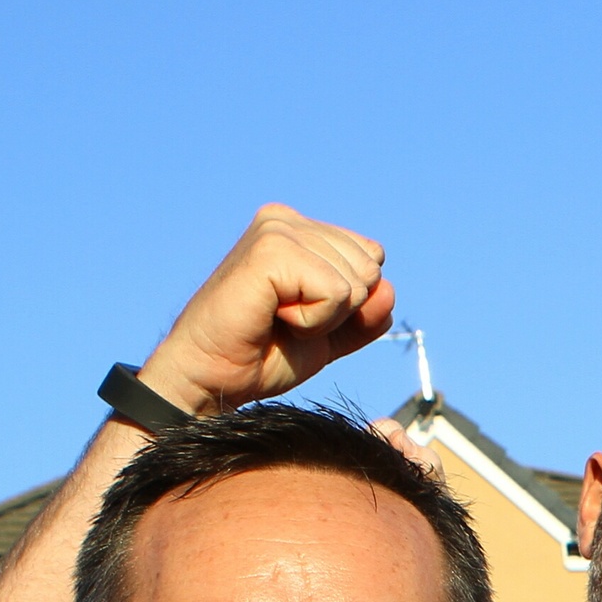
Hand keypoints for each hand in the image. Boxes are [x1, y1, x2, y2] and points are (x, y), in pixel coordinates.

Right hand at [135, 204, 393, 420]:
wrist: (213, 380)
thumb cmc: (263, 354)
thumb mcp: (330, 334)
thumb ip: (366, 314)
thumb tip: (387, 288)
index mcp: (300, 230)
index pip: (372, 258)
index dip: (349, 304)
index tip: (299, 315)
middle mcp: (287, 221)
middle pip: (370, 269)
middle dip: (339, 311)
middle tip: (287, 321)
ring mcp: (277, 230)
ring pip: (356, 282)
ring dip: (324, 318)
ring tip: (278, 319)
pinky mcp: (271, 250)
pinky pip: (336, 293)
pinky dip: (315, 321)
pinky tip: (275, 319)